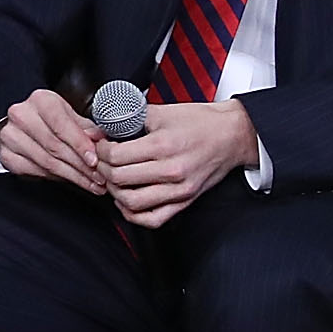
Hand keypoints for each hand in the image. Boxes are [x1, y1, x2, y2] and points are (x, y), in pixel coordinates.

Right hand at [0, 87, 108, 194]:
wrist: (22, 124)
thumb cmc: (50, 119)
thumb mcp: (70, 116)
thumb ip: (86, 128)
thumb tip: (101, 139)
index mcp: (40, 100)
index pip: (61, 124)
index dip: (79, 144)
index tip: (94, 160)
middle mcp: (22, 115)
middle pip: (54, 146)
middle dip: (80, 166)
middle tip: (98, 178)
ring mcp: (11, 136)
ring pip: (45, 161)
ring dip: (72, 175)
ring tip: (90, 183)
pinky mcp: (7, 154)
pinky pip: (34, 171)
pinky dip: (55, 179)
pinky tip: (71, 181)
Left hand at [103, 100, 258, 228]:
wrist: (232, 135)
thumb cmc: (200, 122)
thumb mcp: (162, 112)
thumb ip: (132, 118)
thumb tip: (105, 123)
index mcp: (164, 145)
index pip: (116, 156)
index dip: (100, 151)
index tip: (100, 145)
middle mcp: (171, 170)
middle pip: (119, 179)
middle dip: (103, 169)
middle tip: (101, 161)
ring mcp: (179, 190)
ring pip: (132, 202)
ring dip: (114, 192)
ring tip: (112, 179)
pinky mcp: (185, 201)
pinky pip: (153, 219)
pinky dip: (133, 214)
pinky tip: (126, 201)